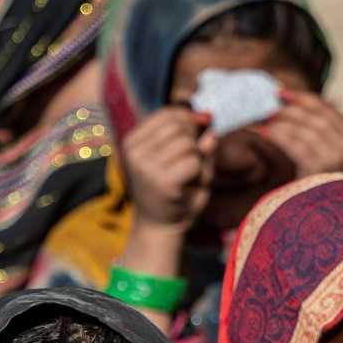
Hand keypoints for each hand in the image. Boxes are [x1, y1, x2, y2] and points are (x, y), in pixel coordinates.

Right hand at [120, 108, 216, 228]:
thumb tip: (209, 118)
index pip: (167, 113)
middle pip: (178, 125)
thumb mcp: (180, 159)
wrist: (160, 228)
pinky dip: (200, 173)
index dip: (189, 118)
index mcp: (133, 141)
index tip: (198, 134)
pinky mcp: (162, 182)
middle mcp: (134, 150)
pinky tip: (190, 187)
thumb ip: (195, 138)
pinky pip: (193, 162)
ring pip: (188, 143)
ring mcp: (145, 166)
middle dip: (194, 141)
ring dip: (198, 159)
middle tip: (192, 164)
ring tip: (191, 177)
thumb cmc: (173, 191)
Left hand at [262, 88, 342, 177]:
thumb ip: (314, 126)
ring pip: (304, 129)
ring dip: (280, 122)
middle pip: (314, 117)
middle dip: (287, 110)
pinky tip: (264, 134)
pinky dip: (278, 136)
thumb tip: (286, 96)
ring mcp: (338, 157)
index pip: (326, 108)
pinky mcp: (322, 168)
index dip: (301, 97)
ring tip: (262, 121)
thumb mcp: (324, 151)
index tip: (280, 93)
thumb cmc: (316, 180)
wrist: (319, 217)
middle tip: (265, 108)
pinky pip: (296, 144)